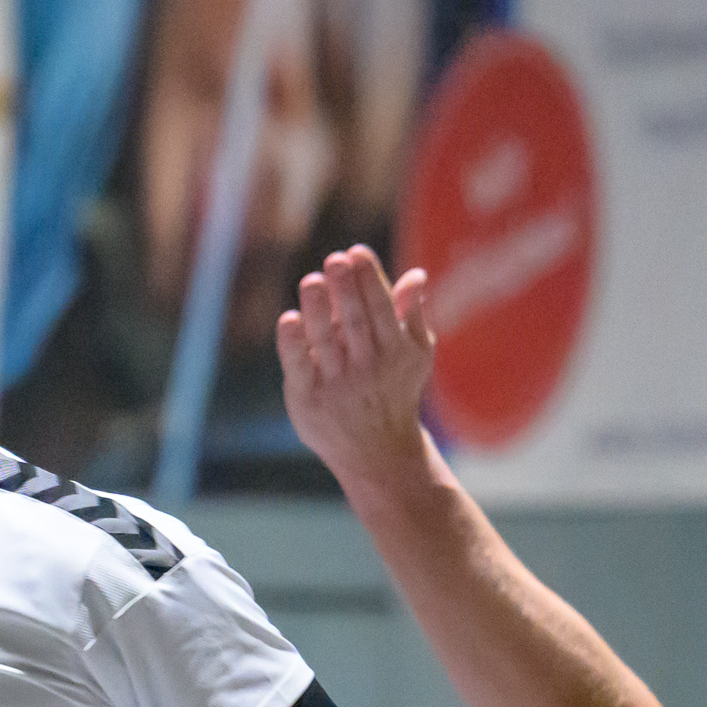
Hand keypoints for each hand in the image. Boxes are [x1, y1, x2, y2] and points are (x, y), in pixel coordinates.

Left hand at [276, 248, 441, 492]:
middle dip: (346, 289)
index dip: (370, 279)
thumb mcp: (414, 355)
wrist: (378, 454)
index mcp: (396, 352)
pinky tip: (289, 320)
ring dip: (318, 310)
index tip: (357, 252)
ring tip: (311, 281)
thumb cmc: (396, 390)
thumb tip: (417, 275)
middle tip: (335, 259)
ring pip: (326, 342)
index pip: (382, 309)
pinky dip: (293, 344)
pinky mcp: (308, 400)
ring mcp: (337, 386)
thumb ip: (411, 315)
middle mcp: (368, 369)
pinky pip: (299, 368)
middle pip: (356, 323)